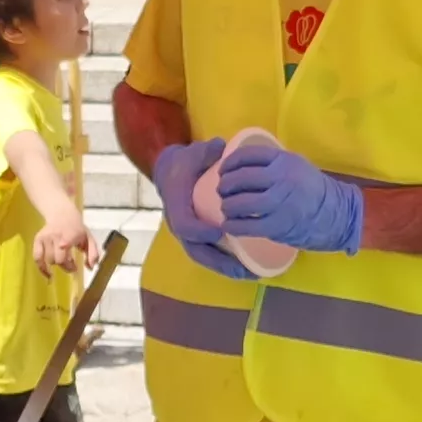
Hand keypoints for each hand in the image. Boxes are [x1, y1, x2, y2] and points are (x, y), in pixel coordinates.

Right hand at [34, 213, 93, 273]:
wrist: (62, 214)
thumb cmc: (76, 229)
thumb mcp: (88, 238)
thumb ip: (93, 253)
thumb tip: (91, 267)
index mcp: (70, 234)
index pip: (65, 244)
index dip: (66, 254)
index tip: (73, 264)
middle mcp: (56, 235)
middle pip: (58, 259)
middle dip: (66, 266)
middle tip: (72, 263)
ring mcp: (45, 238)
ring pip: (49, 260)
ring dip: (57, 264)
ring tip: (64, 259)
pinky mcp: (38, 240)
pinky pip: (37, 258)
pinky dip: (42, 268)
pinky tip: (48, 274)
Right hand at [148, 139, 254, 279]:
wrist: (171, 171)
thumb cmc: (185, 163)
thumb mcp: (193, 153)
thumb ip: (205, 150)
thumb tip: (220, 147)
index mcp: (176, 203)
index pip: (183, 224)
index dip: (200, 231)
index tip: (220, 232)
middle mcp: (178, 223)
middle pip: (195, 250)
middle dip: (219, 262)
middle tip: (244, 269)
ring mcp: (186, 234)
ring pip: (203, 257)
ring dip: (226, 268)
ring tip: (250, 274)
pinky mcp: (196, 238)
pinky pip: (209, 255)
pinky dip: (226, 265)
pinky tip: (246, 270)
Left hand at [214, 144, 363, 253]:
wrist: (335, 213)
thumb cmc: (310, 188)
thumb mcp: (295, 165)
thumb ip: (271, 163)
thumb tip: (238, 166)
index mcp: (284, 160)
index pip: (248, 155)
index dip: (230, 162)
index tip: (223, 169)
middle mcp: (282, 178)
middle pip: (242, 178)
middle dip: (226, 185)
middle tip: (222, 190)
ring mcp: (281, 202)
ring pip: (243, 203)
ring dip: (228, 206)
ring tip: (226, 208)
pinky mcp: (279, 225)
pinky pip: (250, 226)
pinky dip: (235, 226)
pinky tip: (229, 225)